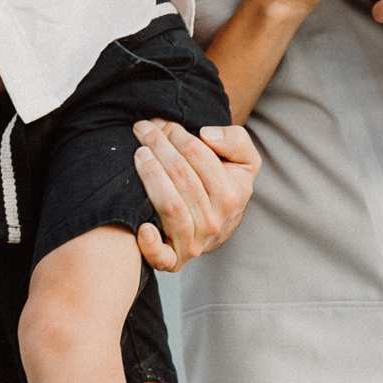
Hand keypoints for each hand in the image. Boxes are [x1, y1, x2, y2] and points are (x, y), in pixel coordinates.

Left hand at [131, 119, 258, 270]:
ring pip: (170, 207)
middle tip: (142, 129)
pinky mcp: (174, 260)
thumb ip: (235, 140)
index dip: (177, 135)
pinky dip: (150, 245)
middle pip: (181, 176)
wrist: (219, 224)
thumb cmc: (225, 185)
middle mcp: (213, 222)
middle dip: (159, 146)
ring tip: (139, 153)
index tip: (161, 122)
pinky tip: (141, 226)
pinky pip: (162, 258)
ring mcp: (193, 243)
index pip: (199, 156)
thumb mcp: (244, 160)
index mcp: (230, 195)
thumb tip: (207, 135)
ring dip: (150, 175)